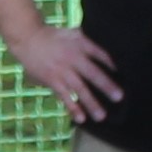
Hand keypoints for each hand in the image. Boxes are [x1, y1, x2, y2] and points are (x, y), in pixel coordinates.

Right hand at [6, 20, 122, 126]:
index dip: (112, 64)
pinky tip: (81, 118)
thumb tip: (107, 53)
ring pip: (79, 89)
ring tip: (101, 116)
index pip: (101, 54)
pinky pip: (64, 96)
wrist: (28, 38)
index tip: (123, 74)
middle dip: (106, 86)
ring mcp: (62, 70)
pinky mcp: (52, 80)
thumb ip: (88, 42)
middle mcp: (73, 58)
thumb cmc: (53, 36)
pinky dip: (72, 107)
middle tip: (119, 98)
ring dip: (91, 103)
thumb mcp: (73, 33)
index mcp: (81, 44)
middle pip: (93, 73)